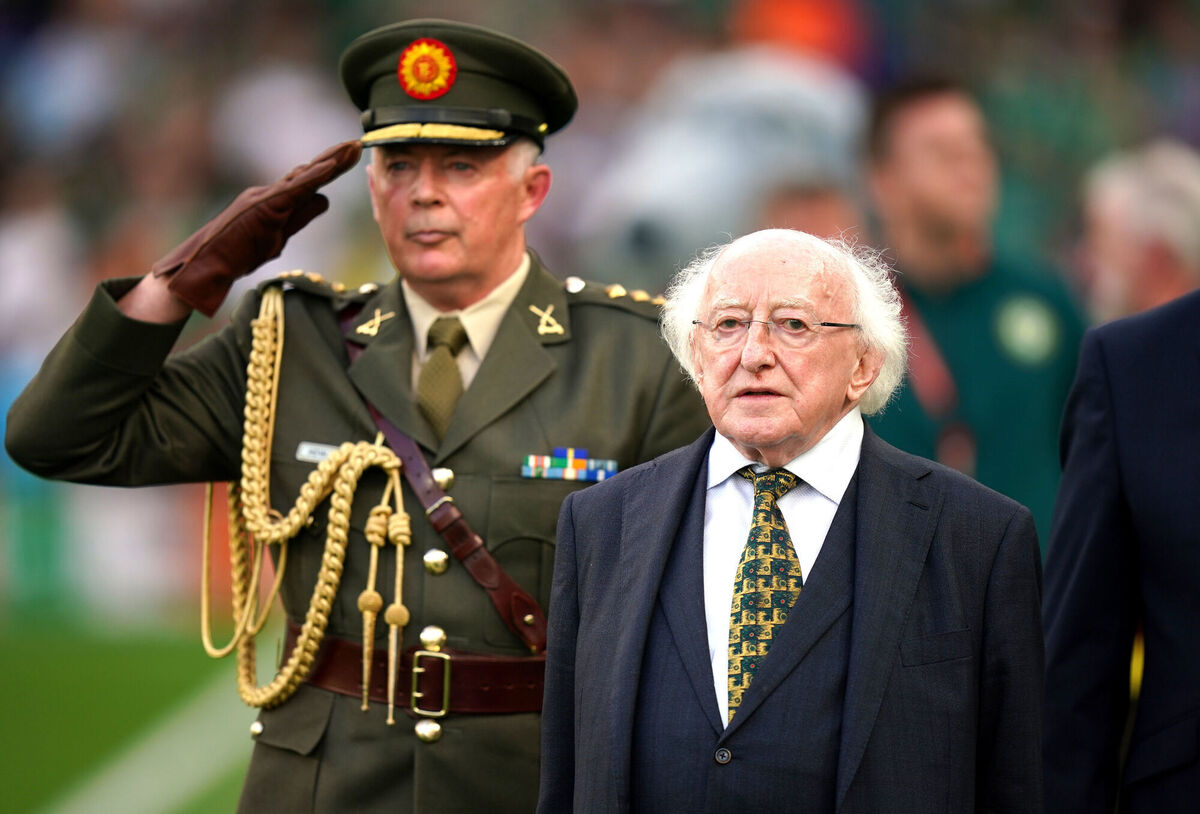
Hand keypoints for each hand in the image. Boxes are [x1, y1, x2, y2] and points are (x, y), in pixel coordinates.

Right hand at [151, 139, 362, 315]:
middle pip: (310, 172)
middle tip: (357, 144)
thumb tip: (324, 200)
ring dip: (329, 160)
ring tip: (352, 146)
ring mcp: (266, 196)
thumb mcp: (279, 236)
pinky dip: (313, 176)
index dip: (331, 169)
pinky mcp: (264, 205)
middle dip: (335, 158)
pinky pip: (294, 188)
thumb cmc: (237, 252)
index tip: (352, 156)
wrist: (207, 264)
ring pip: (304, 175)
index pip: (310, 181)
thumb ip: (301, 217)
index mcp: (276, 200)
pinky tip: (331, 166)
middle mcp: (271, 191)